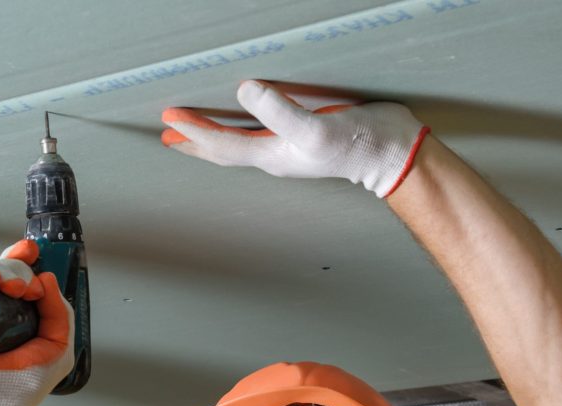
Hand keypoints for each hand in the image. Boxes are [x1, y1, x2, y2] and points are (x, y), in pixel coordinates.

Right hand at [0, 240, 73, 405]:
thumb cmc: (15, 391)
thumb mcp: (55, 348)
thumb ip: (60, 315)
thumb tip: (46, 279)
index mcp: (2, 316)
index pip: (7, 276)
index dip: (19, 259)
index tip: (32, 253)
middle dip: (13, 267)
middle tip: (26, 286)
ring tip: (12, 286)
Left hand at [161, 80, 428, 197]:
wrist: (393, 155)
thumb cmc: (357, 146)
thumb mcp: (315, 128)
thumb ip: (279, 111)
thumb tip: (245, 92)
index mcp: (271, 155)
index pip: (220, 144)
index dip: (193, 130)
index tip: (169, 117)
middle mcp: (274, 156)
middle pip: (222, 152)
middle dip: (194, 143)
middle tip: (168, 135)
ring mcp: (288, 149)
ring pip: (238, 146)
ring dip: (213, 140)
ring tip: (193, 134)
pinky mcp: (303, 138)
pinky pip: (258, 136)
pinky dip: (239, 131)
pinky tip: (243, 123)